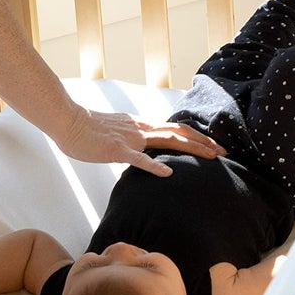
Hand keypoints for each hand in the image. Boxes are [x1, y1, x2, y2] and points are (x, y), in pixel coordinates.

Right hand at [57, 107, 223, 177]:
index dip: (198, 136)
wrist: (69, 122)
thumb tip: (145, 147)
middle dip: (205, 142)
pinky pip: (139, 158)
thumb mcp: (119, 131)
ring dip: (193, 148)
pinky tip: (168, 173)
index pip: (177, 128)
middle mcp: (142, 128)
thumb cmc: (90, 129)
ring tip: (211, 158)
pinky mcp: (117, 150)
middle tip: (225, 151)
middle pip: (180, 132)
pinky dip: (155, 165)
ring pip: (169, 140)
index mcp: (143, 125)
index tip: (215, 145)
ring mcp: (131, 138)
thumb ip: (134, 137)